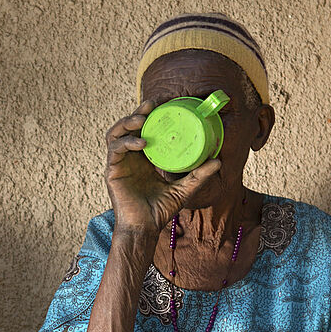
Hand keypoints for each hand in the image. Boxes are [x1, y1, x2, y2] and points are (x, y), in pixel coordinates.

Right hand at [104, 101, 222, 234]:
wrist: (145, 227)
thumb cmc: (161, 210)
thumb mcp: (184, 189)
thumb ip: (199, 175)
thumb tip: (218, 161)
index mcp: (144, 158)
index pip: (143, 130)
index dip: (150, 115)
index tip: (163, 104)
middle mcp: (130, 157)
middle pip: (127, 127)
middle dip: (137, 112)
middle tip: (152, 104)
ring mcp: (120, 163)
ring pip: (116, 134)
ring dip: (127, 122)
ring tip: (142, 118)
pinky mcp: (112, 171)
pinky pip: (115, 150)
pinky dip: (127, 142)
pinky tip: (142, 143)